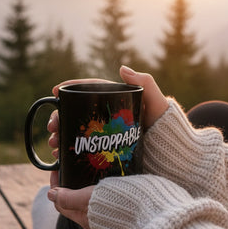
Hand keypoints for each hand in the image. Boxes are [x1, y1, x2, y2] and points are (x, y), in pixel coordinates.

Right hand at [47, 66, 169, 228]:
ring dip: (60, 137)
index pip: (88, 91)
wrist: (175, 160)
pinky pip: (82, 151)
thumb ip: (145, 84)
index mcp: (116, 102)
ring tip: (54, 145)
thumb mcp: (158, 103)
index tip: (55, 91)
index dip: (69, 90)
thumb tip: (122, 69)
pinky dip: (68, 153)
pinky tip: (60, 158)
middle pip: (77, 114)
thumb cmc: (168, 129)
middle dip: (59, 119)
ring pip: (76, 133)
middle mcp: (108, 119)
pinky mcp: (105, 154)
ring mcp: (105, 137)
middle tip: (52, 128)